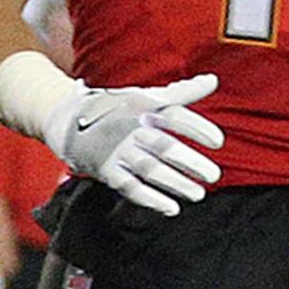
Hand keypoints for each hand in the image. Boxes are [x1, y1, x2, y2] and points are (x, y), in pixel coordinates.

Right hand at [51, 73, 224, 212]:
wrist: (69, 121)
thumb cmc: (118, 108)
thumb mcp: (146, 96)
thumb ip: (181, 93)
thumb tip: (213, 81)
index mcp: (142, 107)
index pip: (173, 116)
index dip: (196, 128)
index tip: (218, 142)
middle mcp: (130, 128)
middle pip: (163, 146)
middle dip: (189, 162)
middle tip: (214, 176)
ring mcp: (117, 151)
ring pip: (149, 169)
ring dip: (175, 184)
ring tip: (198, 194)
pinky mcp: (107, 170)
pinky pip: (131, 187)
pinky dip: (151, 200)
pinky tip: (172, 208)